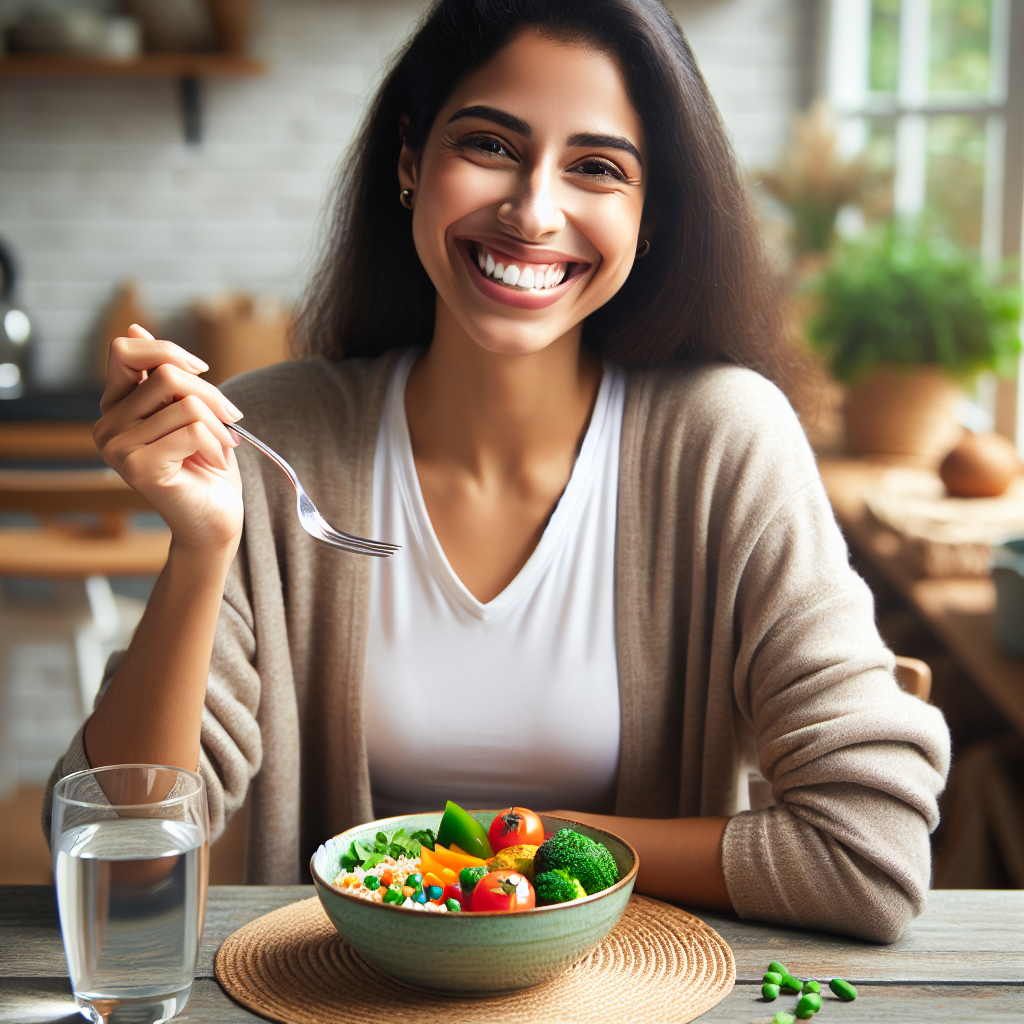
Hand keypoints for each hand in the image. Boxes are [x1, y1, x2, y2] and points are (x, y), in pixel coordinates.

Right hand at [93, 325, 244, 554]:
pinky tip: (217, 462)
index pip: (124, 352)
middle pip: (164, 374)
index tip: (202, 370)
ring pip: (183, 402)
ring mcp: (117, 448)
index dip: (167, 351)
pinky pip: (191, 429)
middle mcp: (107, 426)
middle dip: (210, 392)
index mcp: (116, 407)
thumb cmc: (205, 466)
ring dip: (218, 422)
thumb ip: (164, 376)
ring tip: (224, 445)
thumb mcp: (189, 411)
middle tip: (232, 417)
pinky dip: (216, 442)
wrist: (215, 522)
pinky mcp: (138, 468)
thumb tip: (133, 327)